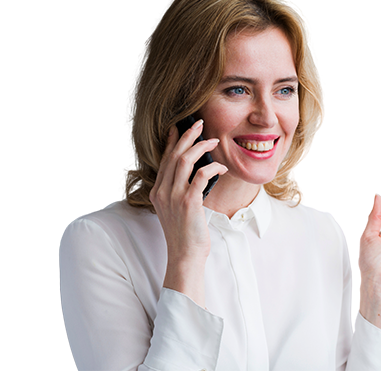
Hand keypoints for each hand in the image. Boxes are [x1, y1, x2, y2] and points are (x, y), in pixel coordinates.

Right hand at [149, 119, 227, 305]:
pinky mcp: (189, 203)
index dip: (173, 141)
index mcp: (158, 192)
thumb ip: (180, 191)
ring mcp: (174, 197)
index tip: (180, 127)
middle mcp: (162, 191)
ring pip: (185, 160)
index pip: (165, 159)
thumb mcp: (176, 210)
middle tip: (200, 124)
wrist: (185, 256)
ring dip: (201, 147)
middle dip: (187, 136)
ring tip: (213, 141)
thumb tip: (196, 173)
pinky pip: (201, 175)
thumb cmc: (185, 235)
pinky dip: (213, 167)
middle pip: (174, 155)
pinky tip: (222, 167)